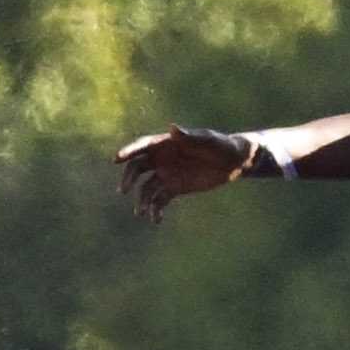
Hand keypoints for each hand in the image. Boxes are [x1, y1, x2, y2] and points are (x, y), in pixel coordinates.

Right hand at [115, 126, 254, 222]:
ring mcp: (166, 174)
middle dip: (128, 179)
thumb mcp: (207, 141)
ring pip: (146, 188)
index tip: (116, 159)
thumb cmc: (221, 146)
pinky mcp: (174, 189)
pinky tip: (156, 220)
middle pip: (137, 168)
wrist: (233, 162)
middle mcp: (161, 159)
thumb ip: (189, 137)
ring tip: (142, 213)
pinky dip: (155, 210)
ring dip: (141, 200)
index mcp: (166, 143)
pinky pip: (159, 200)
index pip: (142, 147)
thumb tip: (172, 129)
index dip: (128, 152)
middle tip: (123, 191)